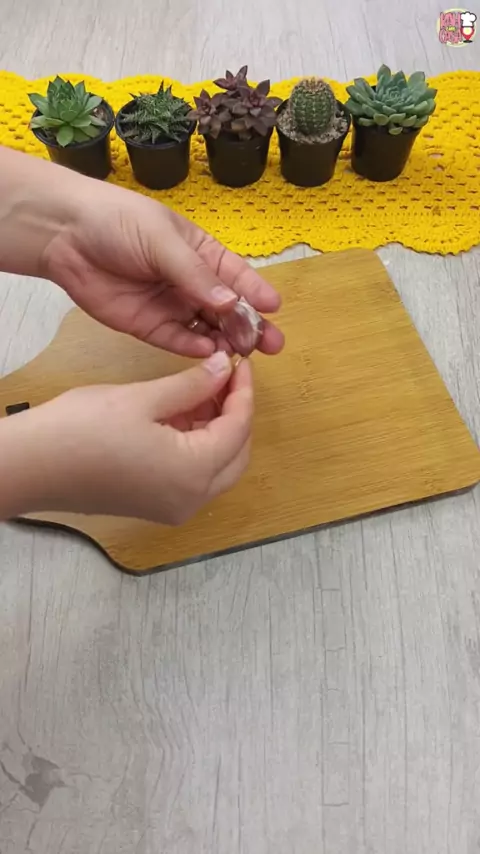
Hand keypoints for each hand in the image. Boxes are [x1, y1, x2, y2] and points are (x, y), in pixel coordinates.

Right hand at [2, 352, 252, 523]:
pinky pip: (194, 478)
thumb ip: (192, 385)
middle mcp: (192, 499)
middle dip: (235, 415)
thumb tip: (224, 369)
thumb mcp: (144, 398)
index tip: (240, 364)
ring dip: (217, 431)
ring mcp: (174, 508)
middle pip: (236, 454)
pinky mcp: (156, 507)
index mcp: (194, 472)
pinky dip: (197, 448)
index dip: (242, 392)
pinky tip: (183, 416)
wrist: (32, 466)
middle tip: (224, 378)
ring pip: (218, 468)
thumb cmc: (83, 428)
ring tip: (202, 391)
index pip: (238, 428)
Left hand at [41, 179, 283, 357]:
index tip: (275, 308)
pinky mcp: (148, 327)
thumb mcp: (163, 241)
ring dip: (226, 341)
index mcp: (201, 253)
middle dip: (250, 326)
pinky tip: (210, 352)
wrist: (65, 235)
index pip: (235, 275)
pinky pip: (178, 341)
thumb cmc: (119, 223)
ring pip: (207, 328)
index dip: (255, 292)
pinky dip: (195, 348)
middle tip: (272, 344)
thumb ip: (196, 275)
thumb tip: (231, 303)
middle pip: (227, 308)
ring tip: (245, 354)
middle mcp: (190, 283)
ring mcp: (171, 306)